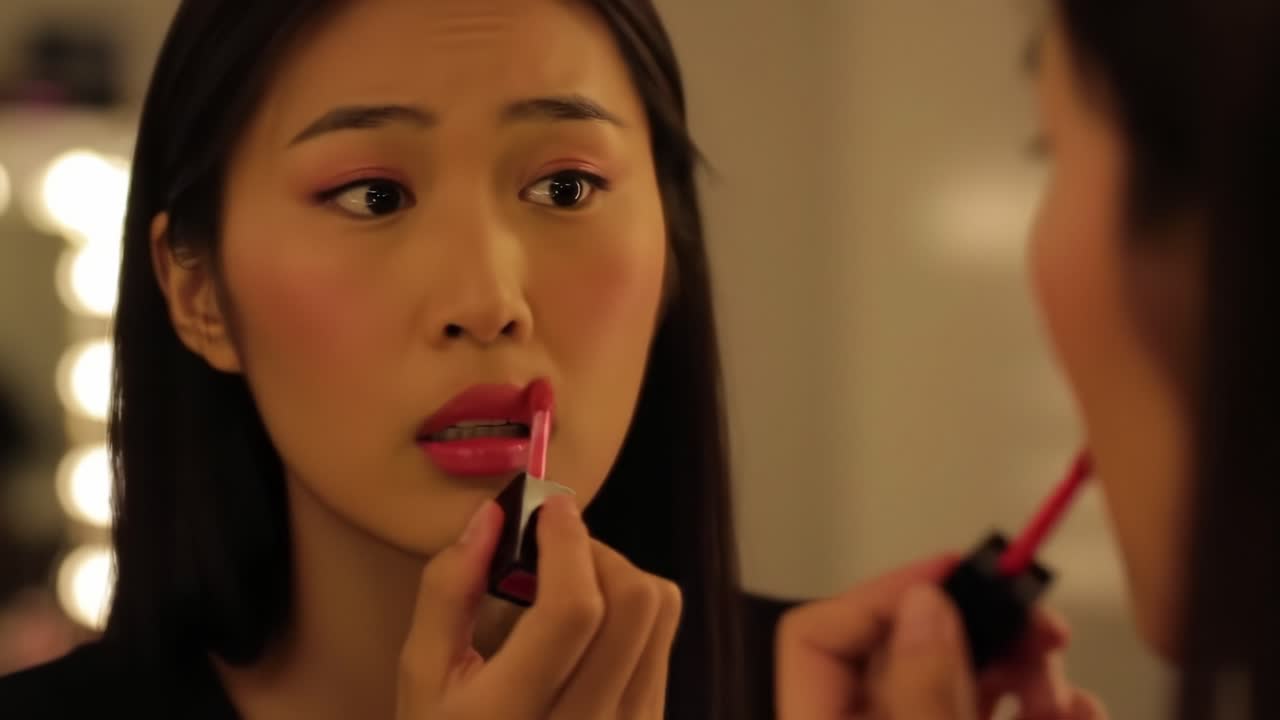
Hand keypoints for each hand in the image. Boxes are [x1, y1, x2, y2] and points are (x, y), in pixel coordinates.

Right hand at [395, 495, 682, 718]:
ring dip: (618, 580)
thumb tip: (490, 515)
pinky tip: (583, 635)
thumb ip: (449, 590)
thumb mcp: (422, 677)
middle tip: (556, 551)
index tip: (550, 507)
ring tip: (566, 592)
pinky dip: (629, 617)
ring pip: (660, 617)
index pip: (574, 611)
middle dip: (598, 553)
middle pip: (638, 602)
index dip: (569, 541)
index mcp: (512, 715)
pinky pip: (660, 645)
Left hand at [775, 556, 1107, 718]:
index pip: (816, 636)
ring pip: (959, 684)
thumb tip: (925, 607)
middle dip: (980, 634)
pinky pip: (991, 716)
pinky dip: (1038, 708)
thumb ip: (923, 690)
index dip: (885, 594)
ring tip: (1064, 695)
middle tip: (1038, 629)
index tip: (957, 574)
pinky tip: (1077, 712)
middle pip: (903, 652)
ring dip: (1024, 673)